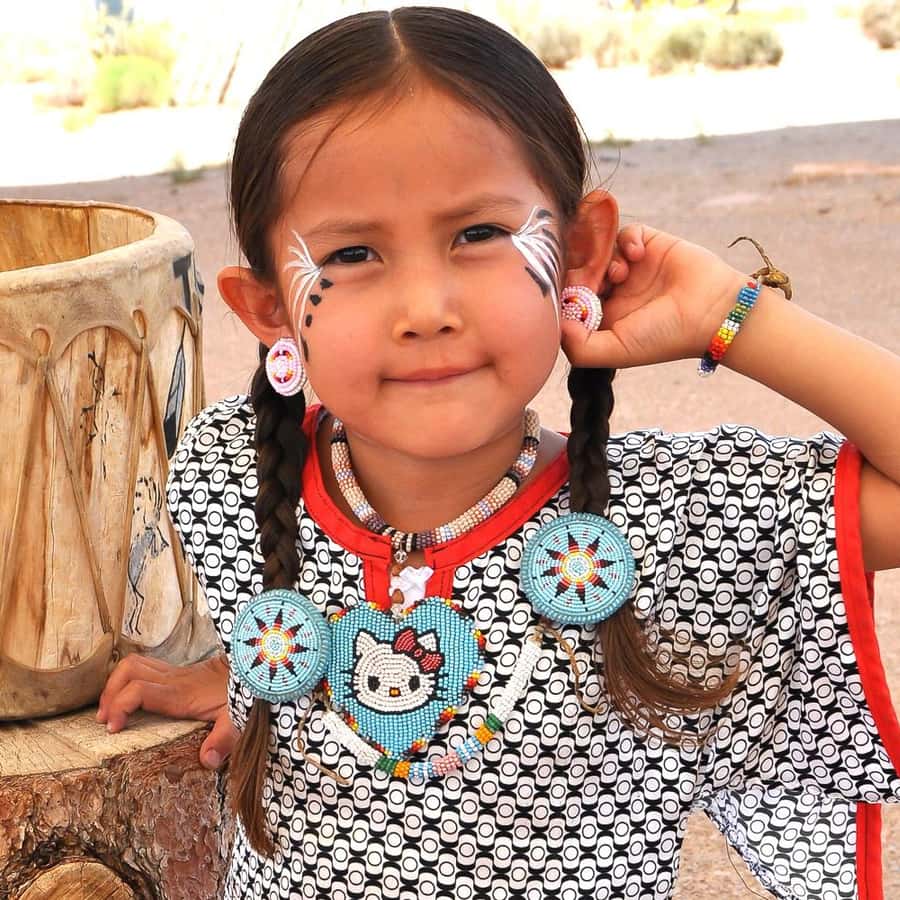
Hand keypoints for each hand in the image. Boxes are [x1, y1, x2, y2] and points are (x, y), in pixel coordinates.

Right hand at [96, 652, 237, 769]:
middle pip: (129, 672)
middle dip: (109, 695)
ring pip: (134, 664)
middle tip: (105, 720)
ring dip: (115, 684)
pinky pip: (144, 666)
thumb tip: (207, 760)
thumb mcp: (238, 718)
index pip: (140, 690)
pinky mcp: (178, 672)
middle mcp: (174, 679)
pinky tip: (129, 698)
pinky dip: (128, 680)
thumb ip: (225, 739)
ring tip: (109, 710)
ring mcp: (175, 672)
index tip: (112, 729)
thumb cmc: (245, 692)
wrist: (255, 665)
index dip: (120, 706)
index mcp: (182, 694)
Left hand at [561, 223, 747, 369]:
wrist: (712, 313)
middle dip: (580, 270)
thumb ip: (580, 346)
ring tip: (620, 273)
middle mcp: (613, 290)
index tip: (568, 290)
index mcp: (602, 315)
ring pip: (599, 249)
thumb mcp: (616, 350)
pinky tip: (638, 255)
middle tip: (591, 277)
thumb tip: (555, 325)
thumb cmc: (664, 337)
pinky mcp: (649, 244)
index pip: (568, 296)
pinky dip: (626, 240)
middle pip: (579, 268)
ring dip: (603, 257)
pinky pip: (625, 232)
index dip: (564, 290)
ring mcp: (630, 267)